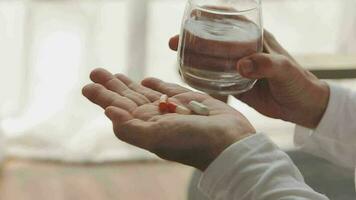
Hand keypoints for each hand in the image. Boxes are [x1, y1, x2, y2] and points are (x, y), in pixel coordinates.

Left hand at [82, 68, 254, 170]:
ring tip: (113, 74)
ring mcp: (172, 108)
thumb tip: (107, 113)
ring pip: (144, 93)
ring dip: (128, 83)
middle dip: (112, 86)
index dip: (103, 97)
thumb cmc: (193, 142)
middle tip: (96, 71)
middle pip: (128, 98)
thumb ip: (130, 128)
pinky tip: (145, 80)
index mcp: (145, 126)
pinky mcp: (188, 99)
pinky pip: (167, 90)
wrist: (229, 142)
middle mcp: (156, 117)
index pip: (119, 108)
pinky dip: (155, 84)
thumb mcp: (157, 138)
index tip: (88, 86)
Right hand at [169, 31, 329, 128]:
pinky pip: (214, 78)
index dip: (211, 15)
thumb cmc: (298, 83)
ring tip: (176, 59)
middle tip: (175, 43)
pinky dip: (201, 76)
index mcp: (256, 38)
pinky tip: (188, 77)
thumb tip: (241, 66)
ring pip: (211, 58)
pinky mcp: (235, 84)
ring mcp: (238, 67)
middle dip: (193, 38)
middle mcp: (244, 49)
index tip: (192, 16)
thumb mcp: (285, 71)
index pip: (231, 20)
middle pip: (214, 39)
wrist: (302, 106)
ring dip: (193, 57)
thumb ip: (266, 65)